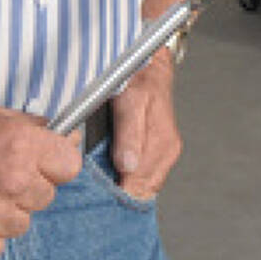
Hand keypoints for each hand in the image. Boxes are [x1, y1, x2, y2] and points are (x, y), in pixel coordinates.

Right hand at [0, 102, 82, 258]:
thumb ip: (32, 129)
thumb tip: (65, 138)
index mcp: (21, 145)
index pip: (70, 165)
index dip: (57, 163)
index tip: (45, 163)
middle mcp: (13, 181)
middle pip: (47, 196)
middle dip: (28, 187)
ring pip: (22, 223)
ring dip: (6, 212)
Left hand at [109, 53, 182, 201]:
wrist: (148, 62)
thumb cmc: (138, 78)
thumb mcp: (131, 101)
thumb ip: (130, 135)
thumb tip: (128, 167)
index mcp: (162, 145)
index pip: (141, 188)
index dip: (118, 195)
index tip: (97, 197)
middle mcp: (166, 152)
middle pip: (141, 191)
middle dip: (118, 193)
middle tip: (94, 193)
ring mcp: (164, 151)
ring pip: (142, 185)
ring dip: (122, 186)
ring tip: (101, 183)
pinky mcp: (158, 149)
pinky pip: (143, 174)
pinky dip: (127, 176)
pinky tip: (115, 171)